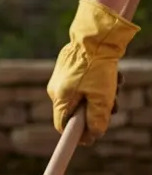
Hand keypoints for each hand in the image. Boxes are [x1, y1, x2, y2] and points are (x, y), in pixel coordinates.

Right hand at [47, 0, 139, 144]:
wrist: (97, 35)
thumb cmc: (97, 66)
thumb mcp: (102, 97)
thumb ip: (98, 118)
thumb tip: (95, 135)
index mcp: (59, 98)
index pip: (62, 125)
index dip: (76, 134)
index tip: (89, 140)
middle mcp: (56, 89)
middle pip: (75, 110)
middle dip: (95, 111)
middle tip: (114, 108)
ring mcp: (63, 77)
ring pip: (83, 95)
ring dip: (101, 96)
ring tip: (117, 87)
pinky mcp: (71, 67)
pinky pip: (84, 82)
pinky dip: (99, 82)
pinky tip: (113, 75)